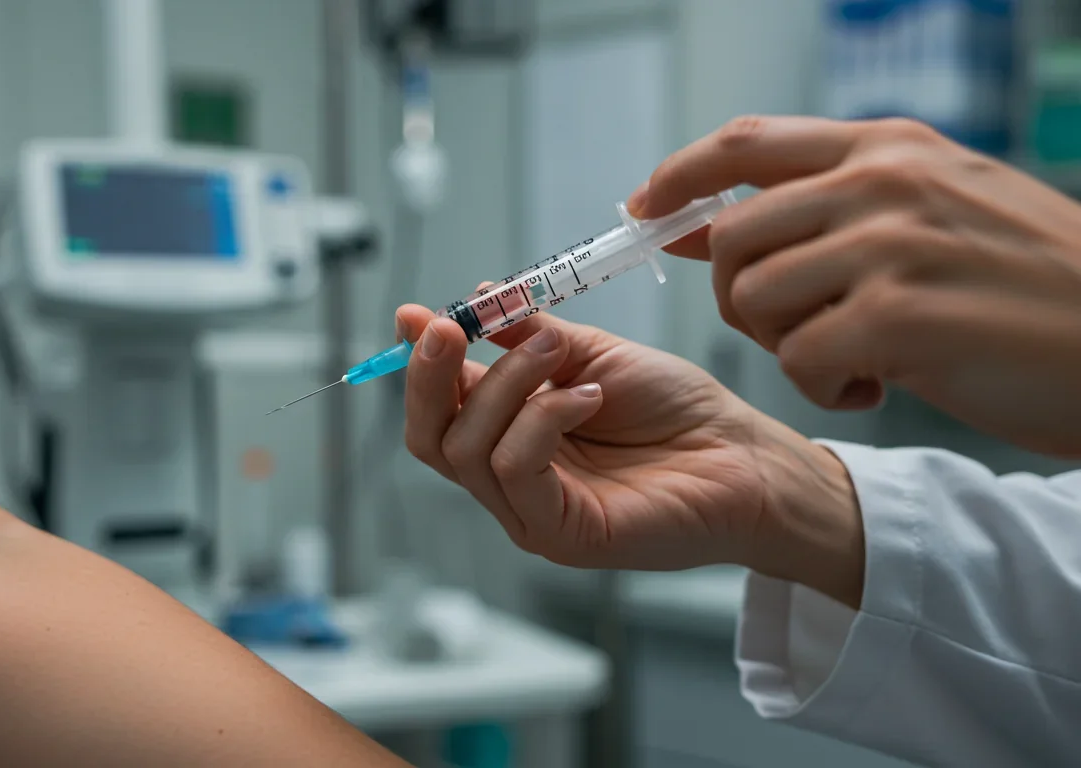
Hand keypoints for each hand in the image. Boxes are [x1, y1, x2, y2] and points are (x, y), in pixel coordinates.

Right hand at [397, 305, 864, 606]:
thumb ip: (528, 335)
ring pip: (469, 449)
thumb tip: (470, 299)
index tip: (415, 315)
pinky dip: (541, 420)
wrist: (746, 455)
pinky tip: (586, 396)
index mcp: (511, 435)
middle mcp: (512, 480)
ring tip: (554, 353)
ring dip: (505, 384)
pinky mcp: (562, 533)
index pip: (438, 410)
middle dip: (429, 377)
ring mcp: (532, 512)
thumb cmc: (678, 411)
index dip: (419, 364)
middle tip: (450, 328)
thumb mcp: (594, 355)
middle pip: (430, 439)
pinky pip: (517, 470)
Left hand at [631, 115, 1080, 457]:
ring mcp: (892, 245)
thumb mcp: (936, 210)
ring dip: (782, 346)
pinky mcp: (900, 317)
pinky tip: (875, 388)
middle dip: (738, 297)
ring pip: (752, 298)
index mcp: (890, 147)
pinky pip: (799, 359)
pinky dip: (825, 388)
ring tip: (850, 359)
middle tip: (794, 331)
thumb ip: (827, 205)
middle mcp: (883, 183)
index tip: (641, 209)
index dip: (678, 177)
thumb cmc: (1030, 286)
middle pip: (733, 236)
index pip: (745, 145)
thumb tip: (700, 219)